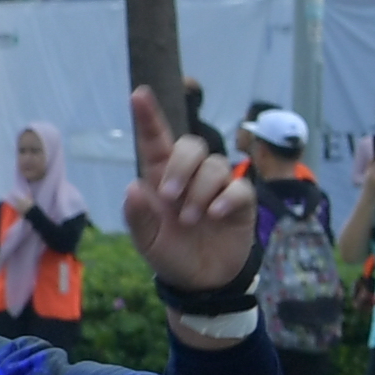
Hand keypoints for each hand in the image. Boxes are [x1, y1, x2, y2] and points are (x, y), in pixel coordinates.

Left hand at [117, 83, 254, 294]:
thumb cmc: (170, 253)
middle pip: (190, 146)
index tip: (138, 94)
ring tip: (192, 219)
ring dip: (200, 191)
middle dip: (180, 166)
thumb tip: (133, 187)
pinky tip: (215, 214)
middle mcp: (189, 176)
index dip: (148, 117)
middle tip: (169, 197)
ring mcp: (216, 186)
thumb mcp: (147, 241)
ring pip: (215, 166)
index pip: (154, 142)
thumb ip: (138, 217)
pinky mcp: (241, 200)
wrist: (202, 280)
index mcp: (159, 179)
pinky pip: (238, 186)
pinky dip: (226, 198)